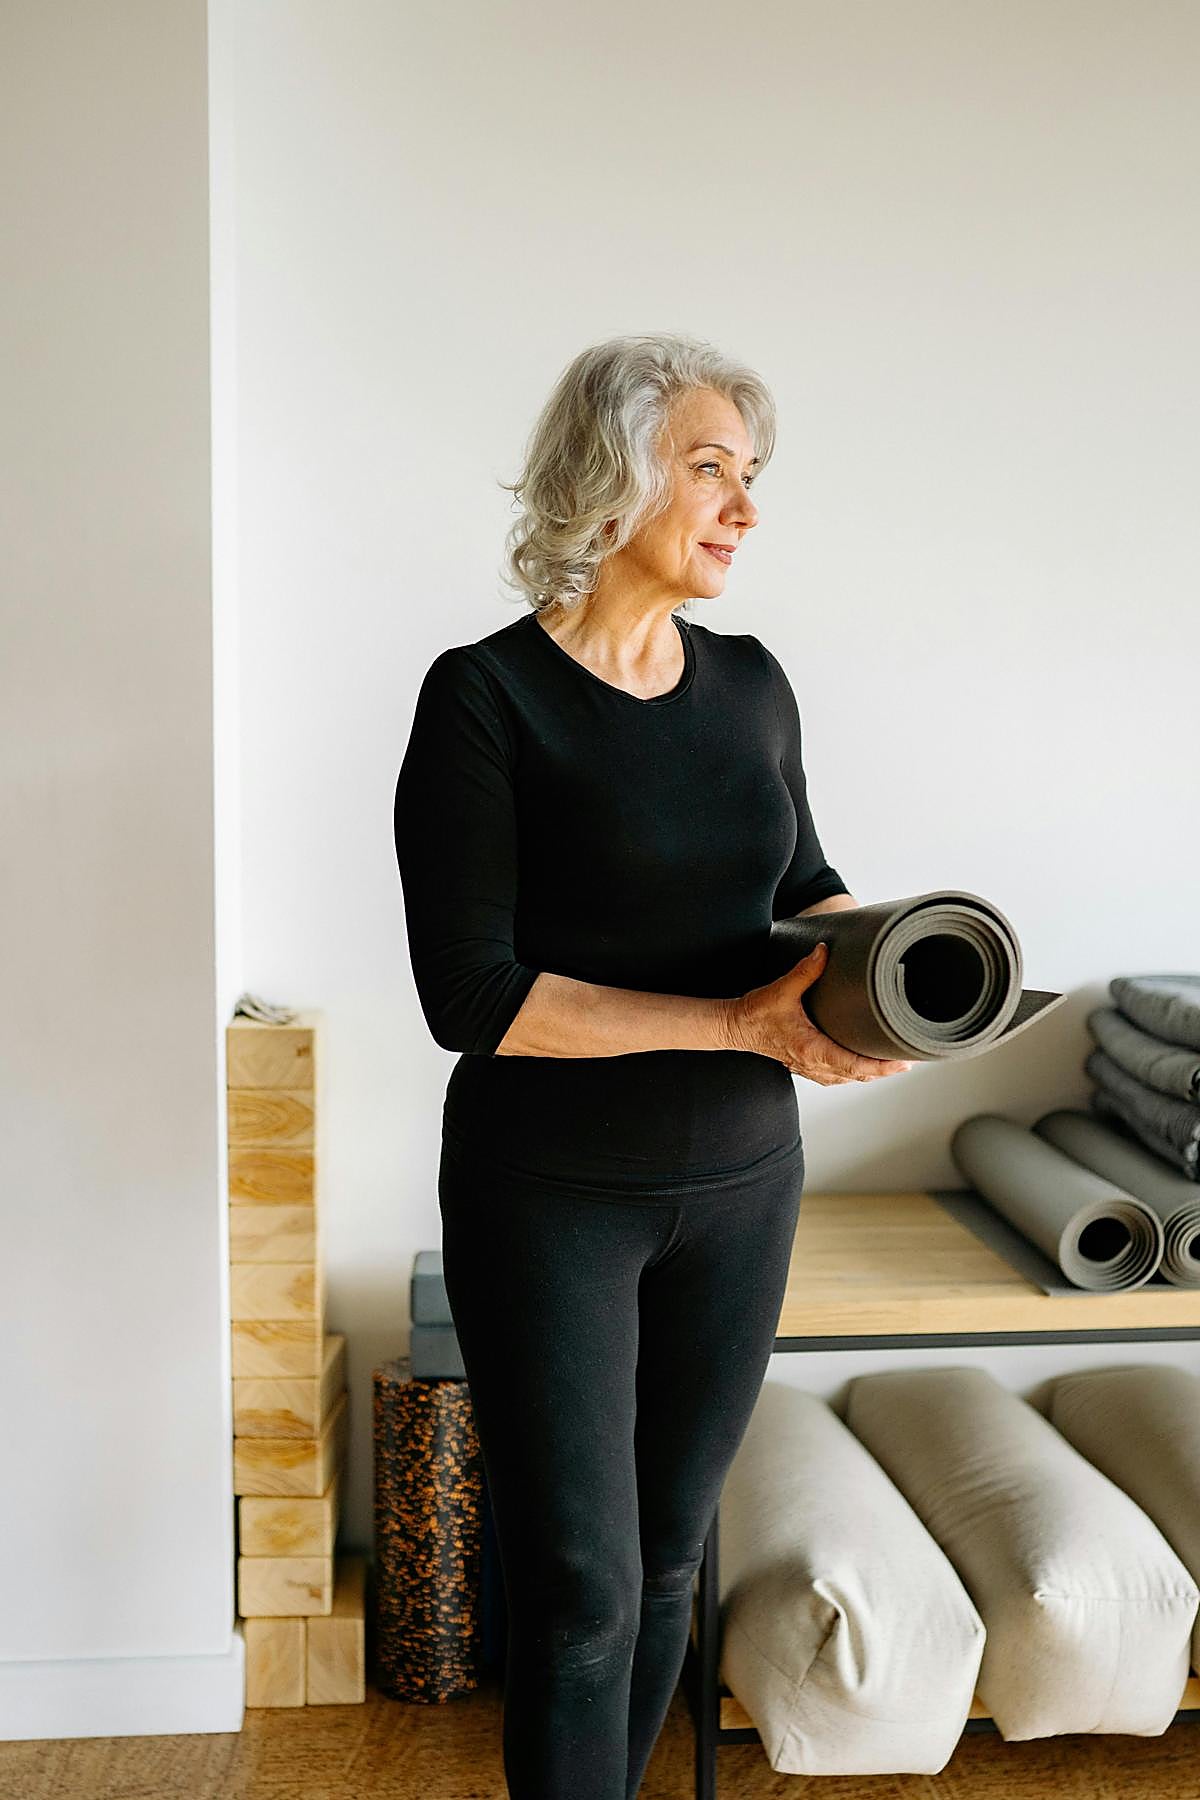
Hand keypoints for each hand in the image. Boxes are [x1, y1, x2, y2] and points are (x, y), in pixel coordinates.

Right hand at [721, 943, 913, 1085]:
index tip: (901, 1064)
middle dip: (883, 1071)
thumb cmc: (755, 1013)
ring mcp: (809, 1068)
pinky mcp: (804, 1065)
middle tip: (908, 1062)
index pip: (854, 1065)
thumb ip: (804, 970)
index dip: (880, 1067)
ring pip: (848, 1079)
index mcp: (811, 1049)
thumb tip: (824, 951)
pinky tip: (863, 1068)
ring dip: (870, 1074)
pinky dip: (853, 1074)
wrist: (733, 1027)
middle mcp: (813, 1063)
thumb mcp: (781, 989)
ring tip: (892, 1065)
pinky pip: (836, 1076)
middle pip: (857, 1076)